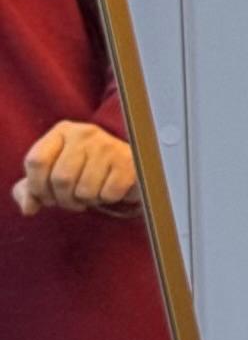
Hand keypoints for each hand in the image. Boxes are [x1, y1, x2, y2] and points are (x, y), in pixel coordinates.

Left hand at [14, 119, 138, 220]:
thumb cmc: (84, 171)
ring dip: (86, 201)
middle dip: (64, 200)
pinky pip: (108, 194)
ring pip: (84, 190)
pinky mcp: (127, 162)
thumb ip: (31, 190)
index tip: (46, 197)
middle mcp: (84, 133)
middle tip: (72, 201)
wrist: (127, 166)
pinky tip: (108, 190)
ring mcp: (108, 145)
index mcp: (62, 131)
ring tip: (91, 193)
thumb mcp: (53, 175)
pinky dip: (107, 199)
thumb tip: (28, 208)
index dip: (36, 187)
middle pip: (60, 179)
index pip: (36, 161)